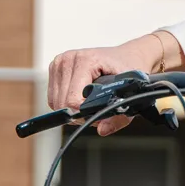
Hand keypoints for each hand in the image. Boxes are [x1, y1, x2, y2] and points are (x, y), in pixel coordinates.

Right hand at [45, 32, 180, 135]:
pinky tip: (81, 98)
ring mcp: (59, 62)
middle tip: (97, 109)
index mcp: (85, 60)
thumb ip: (119, 117)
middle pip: (61, 104)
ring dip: (71, 110)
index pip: (72, 100)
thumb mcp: (132, 94)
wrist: (128, 56)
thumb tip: (102, 130)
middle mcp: (68, 59)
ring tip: (90, 103)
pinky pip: (52, 97)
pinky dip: (65, 103)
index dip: (85, 114)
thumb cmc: (129, 70)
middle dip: (78, 114)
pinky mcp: (55, 69)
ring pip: (54, 102)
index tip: (100, 113)